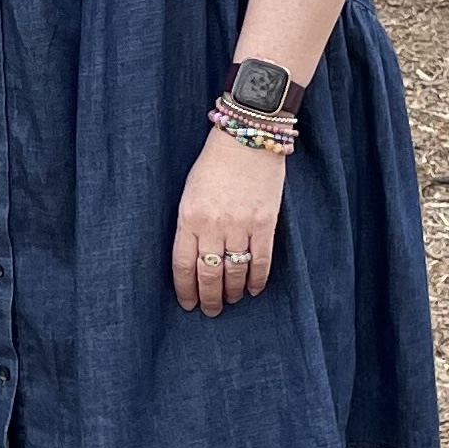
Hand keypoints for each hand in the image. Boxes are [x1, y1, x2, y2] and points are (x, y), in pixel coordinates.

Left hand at [172, 127, 284, 314]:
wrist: (248, 136)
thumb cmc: (214, 163)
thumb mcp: (190, 191)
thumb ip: (190, 224)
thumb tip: (194, 258)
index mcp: (189, 217)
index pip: (183, 265)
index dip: (185, 289)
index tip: (187, 303)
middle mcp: (213, 225)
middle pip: (209, 274)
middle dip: (209, 298)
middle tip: (210, 311)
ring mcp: (241, 225)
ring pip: (234, 272)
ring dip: (231, 292)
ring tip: (230, 301)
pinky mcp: (265, 223)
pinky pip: (260, 262)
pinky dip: (256, 280)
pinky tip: (252, 289)